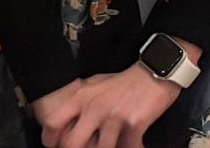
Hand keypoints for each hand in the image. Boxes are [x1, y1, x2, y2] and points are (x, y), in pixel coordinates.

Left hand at [38, 64, 182, 147]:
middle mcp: (95, 107)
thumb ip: (81, 101)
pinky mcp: (134, 123)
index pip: (53, 123)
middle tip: (89, 146)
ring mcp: (114, 116)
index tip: (57, 145)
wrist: (158, 69)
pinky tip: (134, 144)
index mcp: (83, 97)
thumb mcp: (98, 83)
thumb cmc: (129, 80)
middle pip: (71, 144)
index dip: (51, 140)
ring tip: (114, 142)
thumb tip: (67, 121)